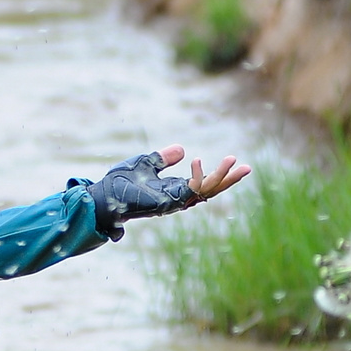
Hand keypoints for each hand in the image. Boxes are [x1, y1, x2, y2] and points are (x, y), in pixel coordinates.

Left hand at [84, 146, 249, 236]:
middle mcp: (178, 197)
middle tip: (248, 167)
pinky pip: (189, 190)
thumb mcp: (146, 163)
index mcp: (175, 189)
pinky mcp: (167, 201)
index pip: (204, 184)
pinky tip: (198, 160)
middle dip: (229, 179)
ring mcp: (174, 201)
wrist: (102, 197)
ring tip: (234, 161)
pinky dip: (197, 177)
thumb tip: (182, 149)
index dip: (220, 175)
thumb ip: (163, 157)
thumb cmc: (120, 183)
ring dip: (221, 176)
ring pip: (206, 191)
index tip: (235, 162)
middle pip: (211, 190)